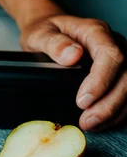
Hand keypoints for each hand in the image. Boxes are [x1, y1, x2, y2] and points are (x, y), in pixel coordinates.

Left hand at [20, 14, 125, 130]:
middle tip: (87, 121)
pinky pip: (126, 94)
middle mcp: (114, 43)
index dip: (100, 80)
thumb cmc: (45, 32)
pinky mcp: (118, 73)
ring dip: (115, 110)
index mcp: (95, 32)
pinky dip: (117, 111)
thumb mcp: (39, 35)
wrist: (49, 31)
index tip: (82, 101)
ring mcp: (120, 59)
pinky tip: (101, 123)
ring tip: (92, 125)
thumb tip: (72, 55)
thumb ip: (53, 43)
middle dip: (109, 103)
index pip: (110, 55)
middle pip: (126, 75)